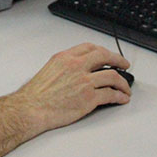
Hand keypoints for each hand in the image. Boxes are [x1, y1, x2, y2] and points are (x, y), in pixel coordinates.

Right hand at [12, 43, 131, 136]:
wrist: (31, 109)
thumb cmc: (35, 94)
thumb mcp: (49, 69)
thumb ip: (65, 66)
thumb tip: (78, 70)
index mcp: (65, 57)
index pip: (90, 47)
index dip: (102, 51)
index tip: (108, 55)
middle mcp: (76, 66)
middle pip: (105, 56)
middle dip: (118, 60)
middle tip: (124, 65)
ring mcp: (84, 81)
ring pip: (112, 76)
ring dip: (123, 82)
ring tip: (125, 87)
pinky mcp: (89, 98)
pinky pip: (110, 94)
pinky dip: (119, 96)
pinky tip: (121, 98)